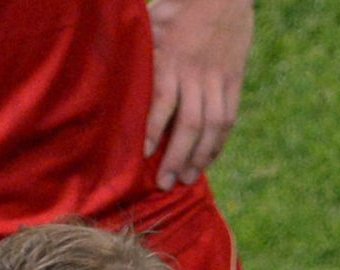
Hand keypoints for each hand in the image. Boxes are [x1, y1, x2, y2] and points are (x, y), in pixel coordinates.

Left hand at [143, 0, 253, 189]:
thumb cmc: (176, 9)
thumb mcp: (149, 26)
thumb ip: (136, 54)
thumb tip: (105, 81)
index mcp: (171, 59)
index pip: (163, 100)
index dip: (154, 129)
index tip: (143, 153)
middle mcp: (196, 72)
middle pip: (190, 122)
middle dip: (177, 156)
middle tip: (165, 183)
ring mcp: (218, 78)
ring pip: (212, 125)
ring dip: (200, 156)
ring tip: (187, 178)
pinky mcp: (234, 79)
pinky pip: (228, 117)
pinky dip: (218, 142)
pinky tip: (206, 160)